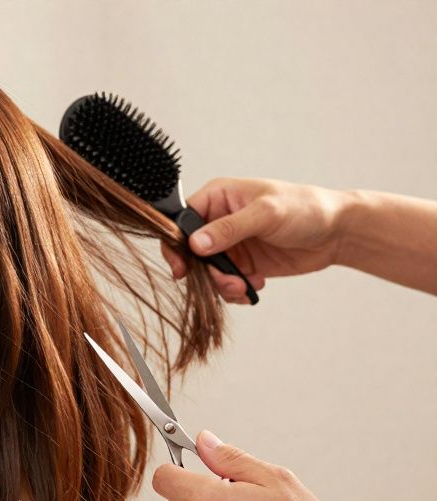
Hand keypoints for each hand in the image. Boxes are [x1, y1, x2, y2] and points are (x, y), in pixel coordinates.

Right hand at [159, 178, 354, 303]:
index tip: (182, 268)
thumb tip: (195, 244)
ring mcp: (230, 244)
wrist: (337, 232)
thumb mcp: (265, 214)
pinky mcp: (242, 264)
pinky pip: (225, 283)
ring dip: (223, 285)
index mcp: (218, 198)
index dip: (176, 244)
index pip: (181, 220)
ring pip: (207, 272)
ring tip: (245, 286)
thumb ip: (229, 229)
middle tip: (228, 282)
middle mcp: (218, 221)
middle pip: (191, 253)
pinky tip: (254, 286)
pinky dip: (236, 291)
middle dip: (206, 272)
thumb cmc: (305, 208)